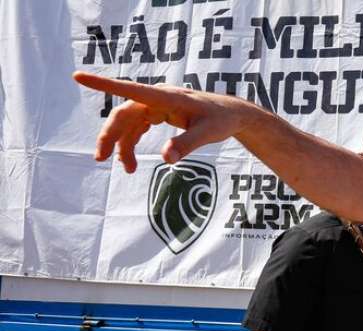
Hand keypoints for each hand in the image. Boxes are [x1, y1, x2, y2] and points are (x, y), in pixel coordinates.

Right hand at [72, 71, 256, 172]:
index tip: (78, 77)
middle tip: (101, 159)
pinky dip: (132, 142)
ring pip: (129, 122)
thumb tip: (166, 159)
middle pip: (124, 113)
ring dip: (123, 145)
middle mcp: (158, 97)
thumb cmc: (221, 120)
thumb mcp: (208, 133)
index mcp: (166, 97)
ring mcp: (157, 104)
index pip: (130, 89)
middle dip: (111, 136)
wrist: (232, 114)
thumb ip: (186, 144)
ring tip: (128, 169)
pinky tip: (131, 160)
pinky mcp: (160, 112)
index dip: (103, 84)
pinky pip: (138, 126)